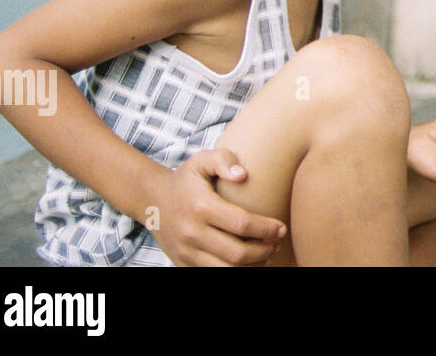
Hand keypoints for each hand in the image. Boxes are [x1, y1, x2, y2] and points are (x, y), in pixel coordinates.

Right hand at [148, 148, 287, 265]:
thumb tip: (242, 174)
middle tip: (277, 243)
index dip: (267, 229)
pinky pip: (213, 275)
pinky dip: (235, 272)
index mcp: (201, 207)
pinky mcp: (183, 264)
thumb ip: (223, 159)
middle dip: (264, 250)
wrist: (153, 201)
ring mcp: (186, 252)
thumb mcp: (202, 160)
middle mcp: (192, 233)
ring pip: (226, 270)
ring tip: (267, 255)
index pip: (242, 224)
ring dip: (252, 266)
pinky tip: (249, 262)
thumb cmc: (186, 179)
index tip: (281, 228)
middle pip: (237, 253)